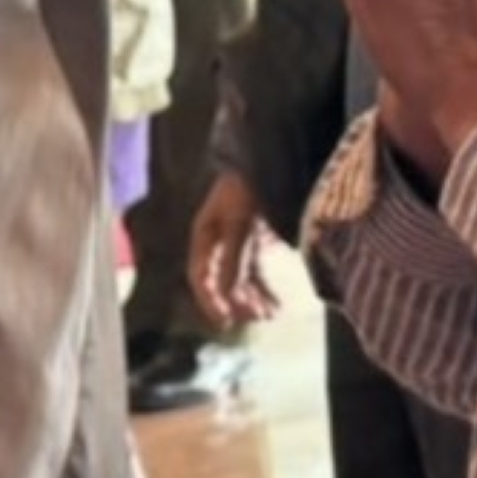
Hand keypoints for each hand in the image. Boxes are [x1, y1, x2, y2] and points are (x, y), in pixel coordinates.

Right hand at [190, 172, 284, 329]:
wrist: (268, 157)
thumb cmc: (247, 185)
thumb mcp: (239, 221)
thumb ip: (234, 257)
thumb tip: (228, 293)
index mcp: (204, 235)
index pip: (200, 276)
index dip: (210, 300)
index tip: (226, 320)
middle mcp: (217, 241)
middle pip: (221, 281)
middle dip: (238, 302)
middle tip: (257, 319)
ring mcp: (237, 241)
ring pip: (240, 278)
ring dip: (253, 298)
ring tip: (270, 314)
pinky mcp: (256, 239)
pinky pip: (256, 269)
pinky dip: (264, 286)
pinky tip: (276, 302)